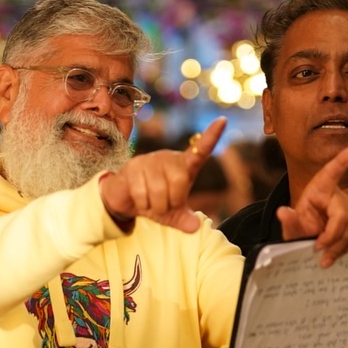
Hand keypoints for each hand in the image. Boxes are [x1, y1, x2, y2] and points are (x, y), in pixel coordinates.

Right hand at [100, 117, 226, 232]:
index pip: (201, 150)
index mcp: (183, 166)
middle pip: (179, 182)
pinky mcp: (133, 167)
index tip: (223, 120)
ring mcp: (150, 160)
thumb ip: (185, 220)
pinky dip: (142, 205)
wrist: (125, 198)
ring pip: (160, 192)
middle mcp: (168, 158)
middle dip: (171, 202)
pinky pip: (142, 194)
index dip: (211, 136)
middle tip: (163, 204)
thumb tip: (195, 227)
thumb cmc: (154, 201)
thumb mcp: (172, 215)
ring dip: (155, 206)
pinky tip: (139, 199)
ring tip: (150, 201)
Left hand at [277, 146, 347, 267]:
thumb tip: (282, 212)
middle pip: (342, 216)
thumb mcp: (292, 225)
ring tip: (325, 259)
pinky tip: (336, 253)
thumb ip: (289, 220)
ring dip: (339, 247)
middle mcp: (338, 195)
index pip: (331, 172)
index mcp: (320, 188)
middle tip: (318, 249)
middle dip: (332, 237)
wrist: (310, 235)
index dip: (342, 162)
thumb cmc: (301, 225)